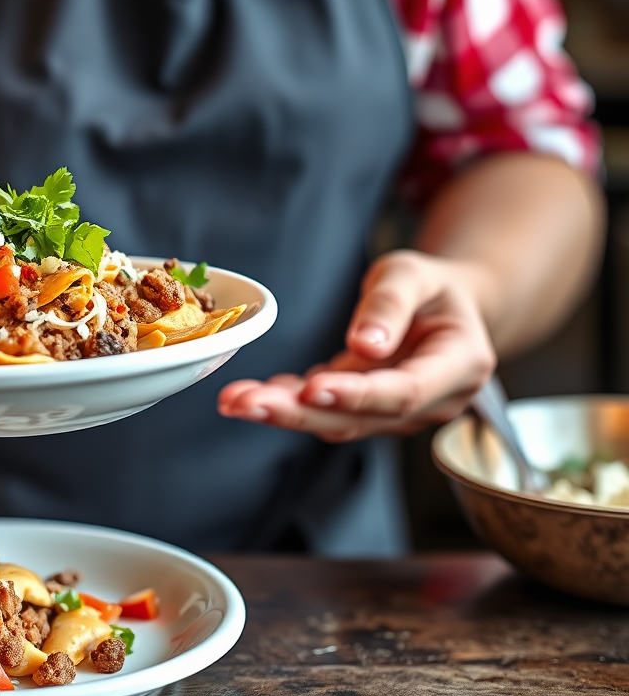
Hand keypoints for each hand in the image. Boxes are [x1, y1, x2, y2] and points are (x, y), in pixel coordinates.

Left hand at [217, 250, 496, 441]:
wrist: (447, 309)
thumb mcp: (416, 273)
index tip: (312, 389)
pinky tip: (253, 394)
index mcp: (459, 366)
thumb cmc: (434, 288)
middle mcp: (433, 403)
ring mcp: (399, 415)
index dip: (356, 394)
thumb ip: (391, 304)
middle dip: (298, 413)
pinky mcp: (367, 412)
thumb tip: (364, 345)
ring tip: (235, 400)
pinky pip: (326, 413)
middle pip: (360, 418)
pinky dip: (289, 403)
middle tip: (244, 402)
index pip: (404, 392)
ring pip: (337, 422)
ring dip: (283, 412)